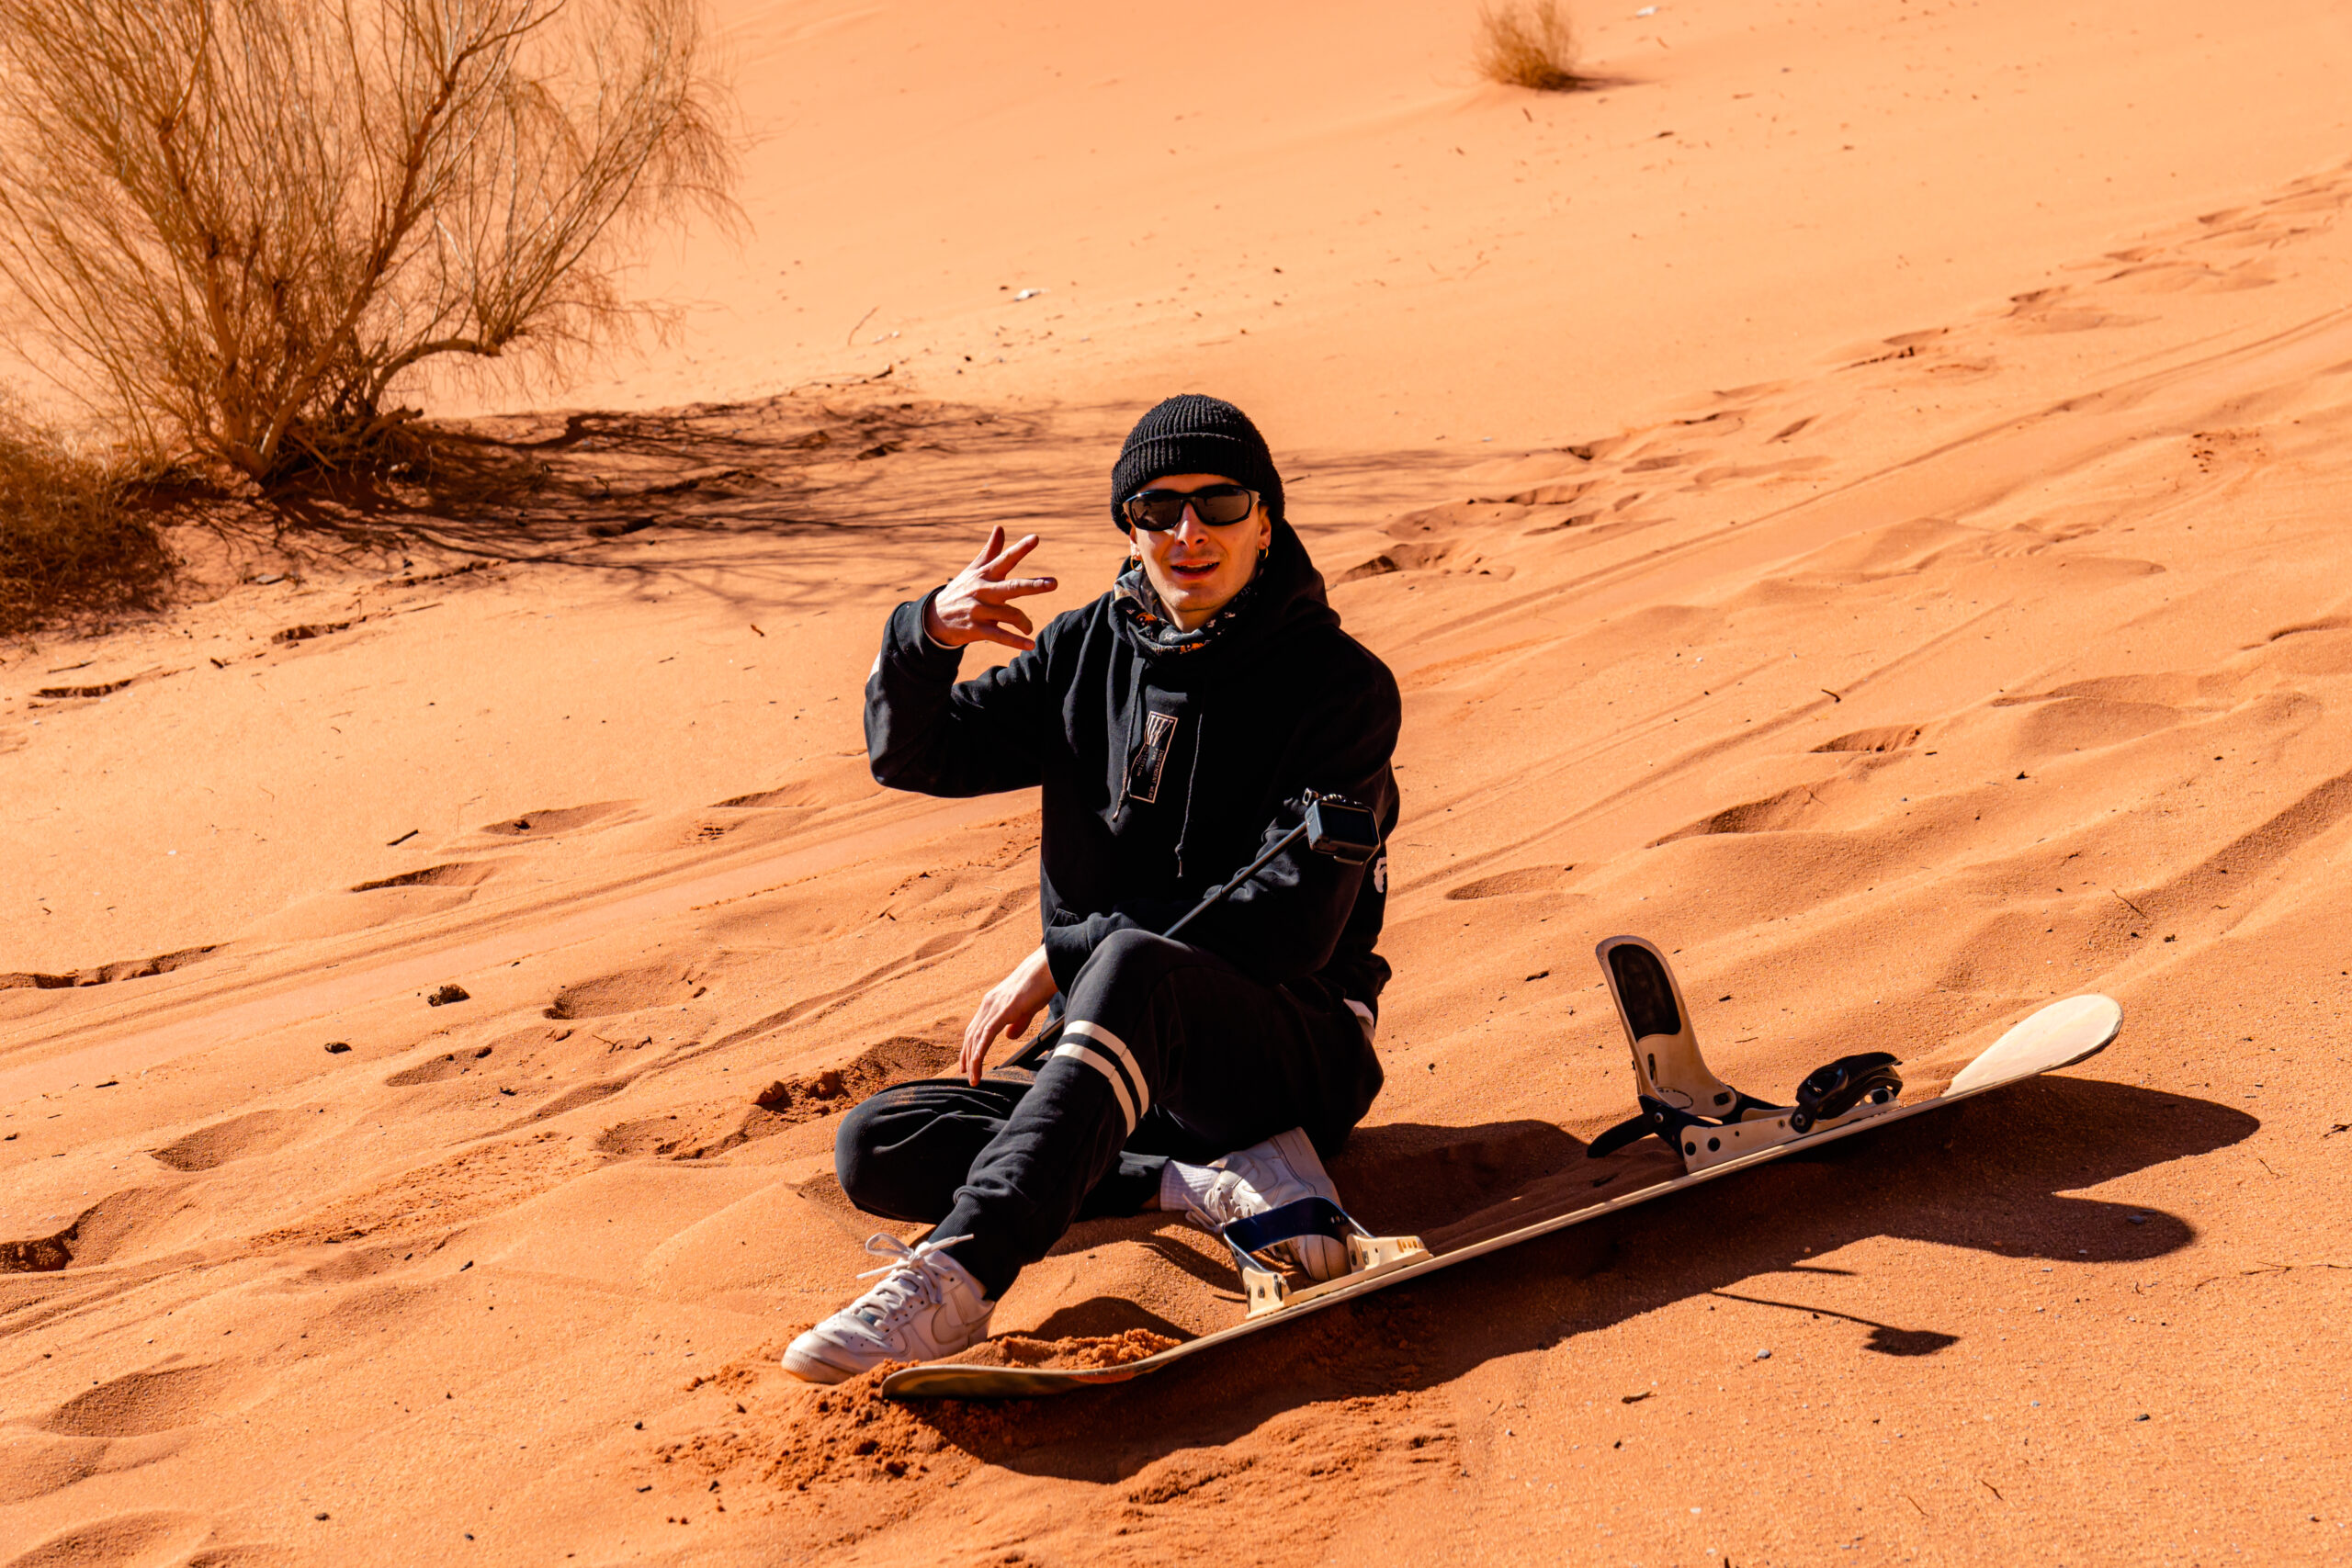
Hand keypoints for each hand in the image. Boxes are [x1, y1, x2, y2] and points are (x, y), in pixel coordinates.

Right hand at [924, 526, 1057, 651]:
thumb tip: (1000, 527)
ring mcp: (980, 610)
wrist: (934, 618)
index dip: (1020, 549)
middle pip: (1012, 587)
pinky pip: (1000, 636)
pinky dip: (1015, 642)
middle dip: (1034, 585)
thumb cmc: (960, 590)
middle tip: (1054, 583)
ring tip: (1029, 629)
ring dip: (1024, 623)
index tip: (1035, 538)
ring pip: (1010, 615)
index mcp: (984, 575)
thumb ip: (990, 550)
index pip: (1005, 559)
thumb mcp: (973, 570)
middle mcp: (983, 590)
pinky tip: (1030, 645)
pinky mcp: (977, 629)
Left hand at [961, 944, 1056, 1084]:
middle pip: (971, 1035)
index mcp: (992, 1004)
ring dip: (972, 1060)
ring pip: (976, 1037)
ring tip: (973, 1077)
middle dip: (966, 1057)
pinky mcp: (1004, 1009)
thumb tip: (1009, 1037)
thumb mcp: (1026, 1009)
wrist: (1046, 968)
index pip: (975, 1029)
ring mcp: (994, 1006)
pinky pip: (987, 1033)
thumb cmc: (1039, 986)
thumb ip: (1017, 1023)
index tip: (967, 1064)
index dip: (969, 1048)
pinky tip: (977, 1063)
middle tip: (967, 1075)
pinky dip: (980, 1050)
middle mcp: (989, 1004)